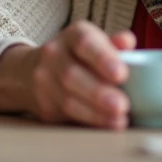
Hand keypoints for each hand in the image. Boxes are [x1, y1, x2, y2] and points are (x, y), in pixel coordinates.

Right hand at [0, 22, 135, 129]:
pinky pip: (65, 116)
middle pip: (72, 75)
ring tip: (119, 120)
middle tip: (122, 105)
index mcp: (72, 36)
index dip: (103, 59)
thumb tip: (127, 41)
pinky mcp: (43, 104)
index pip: (85, 43)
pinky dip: (89, 123)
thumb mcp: (96, 43)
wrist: (34, 69)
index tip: (122, 74)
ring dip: (96, 113)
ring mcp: (44, 80)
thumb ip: (114, 44)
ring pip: (67, 100)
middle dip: (99, 93)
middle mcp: (54, 54)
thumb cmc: (79, 56)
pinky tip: (106, 125)